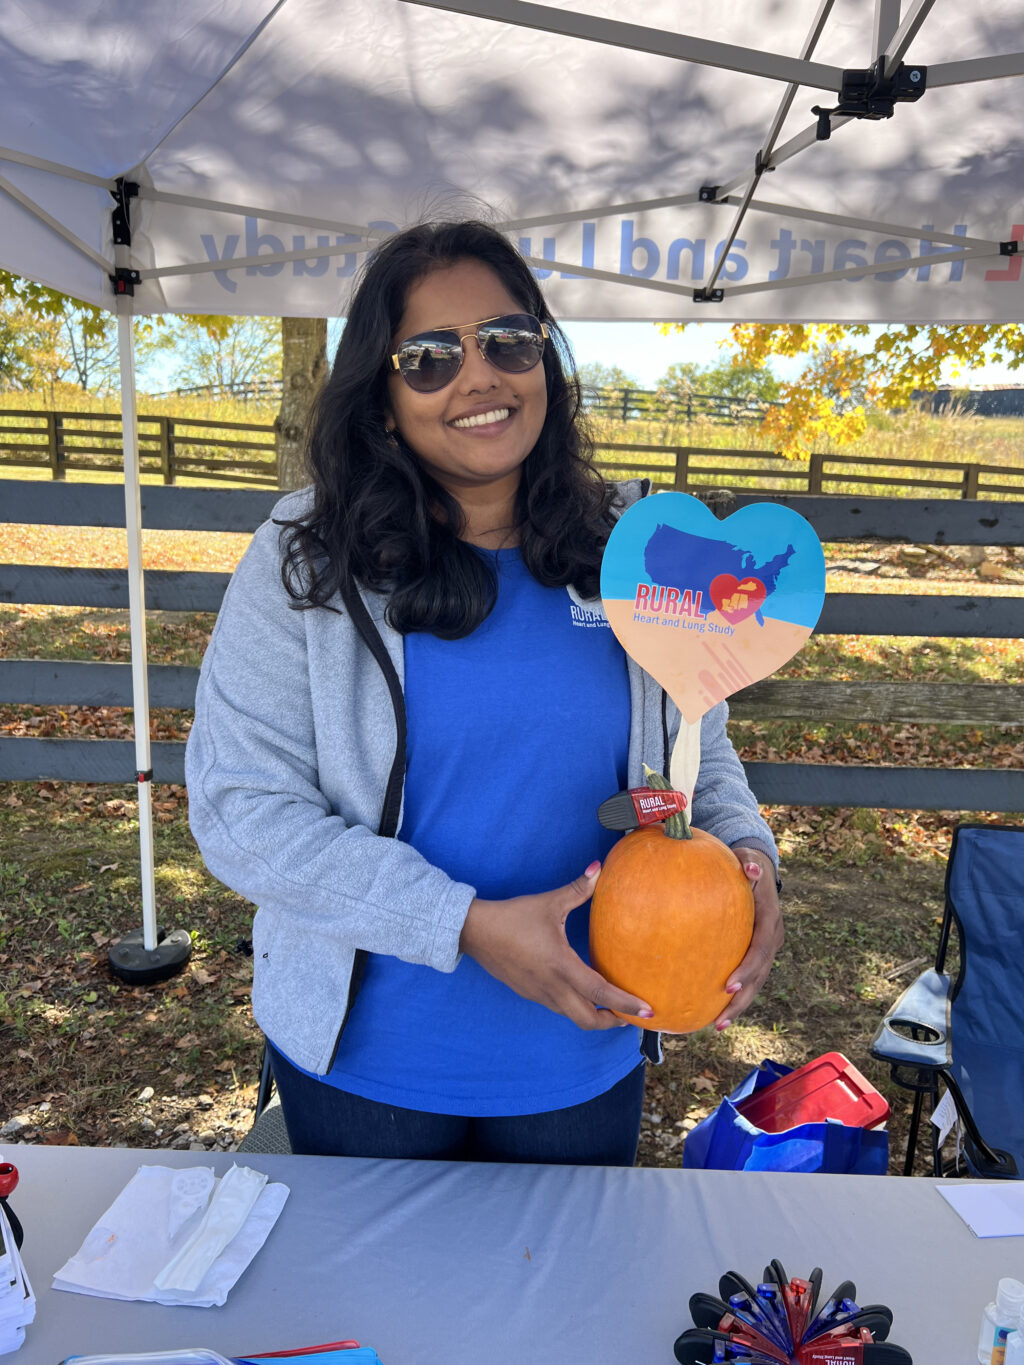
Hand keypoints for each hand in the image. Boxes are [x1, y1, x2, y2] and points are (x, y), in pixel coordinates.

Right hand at [459, 862, 654, 1030]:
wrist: (475, 931)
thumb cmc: (513, 917)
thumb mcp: (549, 902)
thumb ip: (578, 889)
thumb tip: (599, 868)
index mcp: (561, 966)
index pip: (600, 993)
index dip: (626, 1004)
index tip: (648, 1011)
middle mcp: (552, 987)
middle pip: (588, 1020)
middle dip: (612, 1021)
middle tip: (631, 1014)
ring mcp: (539, 993)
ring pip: (572, 1016)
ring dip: (594, 1016)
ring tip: (611, 1008)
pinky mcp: (529, 993)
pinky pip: (558, 1007)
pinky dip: (576, 1007)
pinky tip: (581, 993)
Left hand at [713, 846, 783, 1031]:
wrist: (758, 868)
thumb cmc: (746, 864)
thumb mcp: (748, 859)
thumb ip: (747, 864)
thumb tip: (751, 869)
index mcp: (770, 919)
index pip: (760, 948)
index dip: (747, 968)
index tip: (727, 984)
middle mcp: (772, 937)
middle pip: (759, 975)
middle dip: (741, 998)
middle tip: (720, 1017)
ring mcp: (767, 948)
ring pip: (755, 983)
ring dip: (738, 1006)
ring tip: (716, 1025)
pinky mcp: (757, 954)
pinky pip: (747, 978)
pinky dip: (733, 996)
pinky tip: (712, 1011)